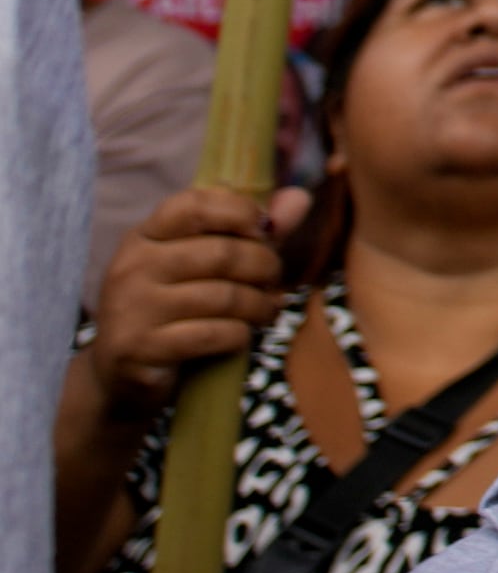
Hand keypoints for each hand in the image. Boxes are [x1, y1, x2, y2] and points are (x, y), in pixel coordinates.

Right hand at [85, 186, 303, 430]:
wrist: (121, 374)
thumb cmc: (172, 309)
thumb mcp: (202, 264)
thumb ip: (250, 231)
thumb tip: (300, 198)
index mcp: (144, 237)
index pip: (194, 205)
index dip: (240, 212)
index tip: (264, 230)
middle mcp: (132, 267)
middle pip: (222, 253)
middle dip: (264, 266)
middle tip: (273, 280)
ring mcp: (131, 309)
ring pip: (224, 296)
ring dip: (260, 304)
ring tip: (266, 309)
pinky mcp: (140, 349)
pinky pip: (213, 334)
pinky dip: (240, 335)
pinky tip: (242, 335)